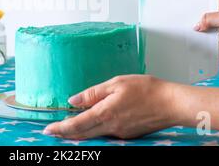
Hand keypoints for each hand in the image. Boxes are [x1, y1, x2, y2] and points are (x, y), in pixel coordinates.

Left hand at [43, 75, 176, 138]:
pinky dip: (93, 130)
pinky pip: (105, 134)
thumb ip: (93, 93)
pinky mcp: (127, 135)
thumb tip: (73, 100)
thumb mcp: (116, 83)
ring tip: (66, 126)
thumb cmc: (146, 89)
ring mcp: (119, 133)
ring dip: (78, 132)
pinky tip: (91, 123)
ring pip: (93, 135)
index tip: (48, 129)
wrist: (170, 103)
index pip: (76, 124)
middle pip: (82, 134)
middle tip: (52, 131)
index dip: (60, 128)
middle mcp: (111, 127)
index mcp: (105, 112)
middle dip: (65, 133)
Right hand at [195, 0, 218, 52]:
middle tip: (205, 29)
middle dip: (209, 24)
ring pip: (217, 26)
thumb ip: (210, 19)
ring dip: (215, 34)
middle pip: (213, 15)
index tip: (198, 19)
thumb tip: (199, 23)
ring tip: (213, 38)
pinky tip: (218, 44)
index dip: (204, 11)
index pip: (211, 1)